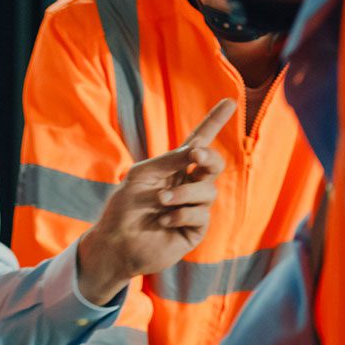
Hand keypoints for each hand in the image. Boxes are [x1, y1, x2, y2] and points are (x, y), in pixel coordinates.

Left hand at [76, 98, 236, 304]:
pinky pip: (200, 216)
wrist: (115, 242)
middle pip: (214, 165)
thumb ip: (170, 160)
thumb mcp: (142, 175)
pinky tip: (163, 220)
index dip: (213, 123)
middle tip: (196, 155)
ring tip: (161, 201)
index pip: (199, 142)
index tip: (230, 101)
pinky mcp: (194, 230)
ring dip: (183, 193)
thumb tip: (196, 149)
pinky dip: (180, 214)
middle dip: (209, 157)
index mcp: (174, 169)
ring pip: (207, 192)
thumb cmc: (124, 208)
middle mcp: (187, 186)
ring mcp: (193, 208)